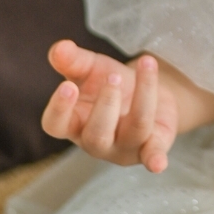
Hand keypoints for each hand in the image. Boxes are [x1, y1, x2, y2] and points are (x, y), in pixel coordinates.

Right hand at [42, 39, 177, 172]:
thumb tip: (59, 48)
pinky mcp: (151, 147)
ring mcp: (124, 148)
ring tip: (145, 64)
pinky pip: (152, 155)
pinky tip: (158, 165)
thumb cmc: (111, 83)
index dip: (59, 109)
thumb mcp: (91, 68)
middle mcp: (97, 142)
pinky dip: (155, 160)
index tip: (68, 86)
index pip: (55, 125)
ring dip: (142, 96)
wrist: (147, 90)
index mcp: (74, 123)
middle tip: (112, 77)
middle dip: (105, 105)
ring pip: (134, 129)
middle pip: (96, 134)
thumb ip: (73, 60)